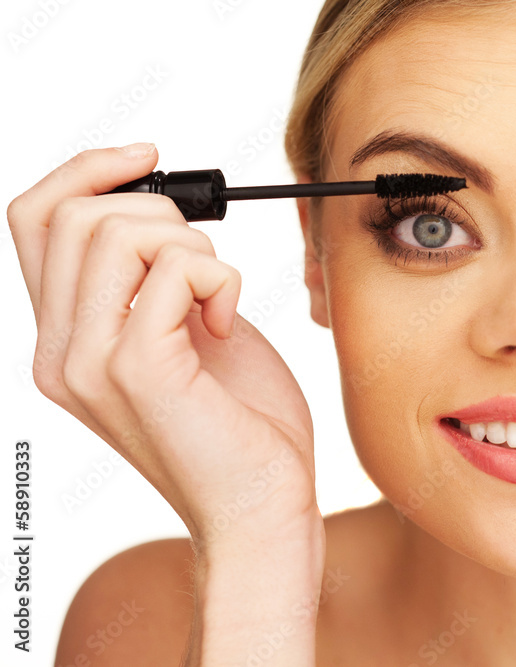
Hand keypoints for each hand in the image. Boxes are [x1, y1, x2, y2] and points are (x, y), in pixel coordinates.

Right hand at [7, 144, 320, 547]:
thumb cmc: (238, 422)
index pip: (35, 220)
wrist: (261, 505)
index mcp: (65, 340)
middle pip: (75, 214)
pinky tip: (230, 322)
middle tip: (208, 267)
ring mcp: (91, 363)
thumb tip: (160, 211)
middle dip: (162, 214)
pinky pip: (171, 269)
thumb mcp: (187, 331)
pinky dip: (220, 277)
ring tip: (218, 299)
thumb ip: (157, 278)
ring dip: (192, 246)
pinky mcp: (138, 370)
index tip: (149, 159)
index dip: (88, 170)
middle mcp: (60, 353)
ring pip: (115, 231)